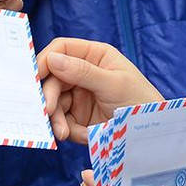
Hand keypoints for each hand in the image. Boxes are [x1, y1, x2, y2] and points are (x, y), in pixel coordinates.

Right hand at [36, 38, 162, 144]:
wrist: (151, 135)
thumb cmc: (141, 101)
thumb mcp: (113, 84)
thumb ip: (82, 71)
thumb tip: (52, 59)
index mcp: (95, 55)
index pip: (63, 49)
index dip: (46, 60)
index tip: (34, 77)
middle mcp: (84, 73)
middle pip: (53, 78)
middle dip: (50, 97)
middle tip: (47, 112)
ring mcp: (80, 95)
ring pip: (54, 102)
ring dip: (56, 118)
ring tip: (65, 133)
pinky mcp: (79, 117)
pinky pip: (62, 121)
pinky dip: (66, 129)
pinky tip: (80, 136)